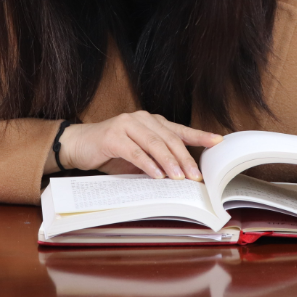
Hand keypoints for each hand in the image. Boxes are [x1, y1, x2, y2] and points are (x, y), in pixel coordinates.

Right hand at [48, 111, 222, 179]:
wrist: (79, 145)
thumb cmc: (111, 152)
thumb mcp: (139, 156)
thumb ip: (157, 160)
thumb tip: (181, 177)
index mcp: (151, 121)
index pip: (179, 129)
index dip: (199, 135)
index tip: (217, 141)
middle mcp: (141, 119)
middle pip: (169, 138)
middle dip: (185, 158)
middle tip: (196, 176)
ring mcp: (126, 124)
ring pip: (155, 144)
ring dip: (169, 163)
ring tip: (180, 178)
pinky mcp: (113, 136)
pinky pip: (135, 151)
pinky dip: (148, 164)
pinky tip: (157, 175)